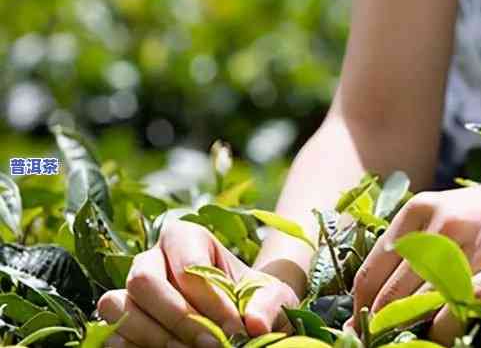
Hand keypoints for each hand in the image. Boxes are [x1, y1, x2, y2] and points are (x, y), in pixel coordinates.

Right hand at [98, 220, 298, 347]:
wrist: (240, 316)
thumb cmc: (254, 298)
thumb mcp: (273, 296)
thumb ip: (268, 304)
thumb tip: (253, 324)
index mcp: (185, 237)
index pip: (188, 266)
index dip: (211, 302)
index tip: (236, 328)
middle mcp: (151, 258)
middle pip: (143, 281)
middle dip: (179, 318)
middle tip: (212, 345)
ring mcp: (130, 290)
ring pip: (118, 306)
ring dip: (155, 336)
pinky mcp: (121, 320)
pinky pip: (113, 334)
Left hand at [352, 172, 480, 343]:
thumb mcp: (446, 214)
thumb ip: (412, 248)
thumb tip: (376, 298)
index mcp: (419, 211)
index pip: (370, 273)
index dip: (361, 310)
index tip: (359, 331)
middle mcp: (443, 225)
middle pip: (392, 295)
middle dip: (382, 328)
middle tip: (381, 343)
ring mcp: (480, 245)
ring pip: (425, 306)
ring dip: (413, 333)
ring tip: (413, 341)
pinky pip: (466, 309)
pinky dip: (450, 331)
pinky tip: (449, 335)